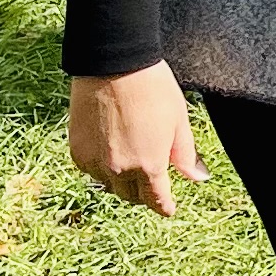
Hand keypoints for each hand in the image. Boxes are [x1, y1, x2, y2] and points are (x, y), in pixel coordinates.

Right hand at [68, 64, 202, 215]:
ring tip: (131, 161)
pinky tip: (111, 151)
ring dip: (122, 180)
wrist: (113, 65)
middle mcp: (120, 170)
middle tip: (152, 181)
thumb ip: (186, 154)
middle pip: (132, 195)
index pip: (157, 199)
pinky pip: (92, 170)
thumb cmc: (152, 88)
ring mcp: (95, 162)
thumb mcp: (179, 120)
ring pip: (110, 185)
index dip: (164, 206)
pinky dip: (102, 168)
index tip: (168, 209)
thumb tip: (197, 178)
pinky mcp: (78, 151)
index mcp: (149, 165)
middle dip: (144, 193)